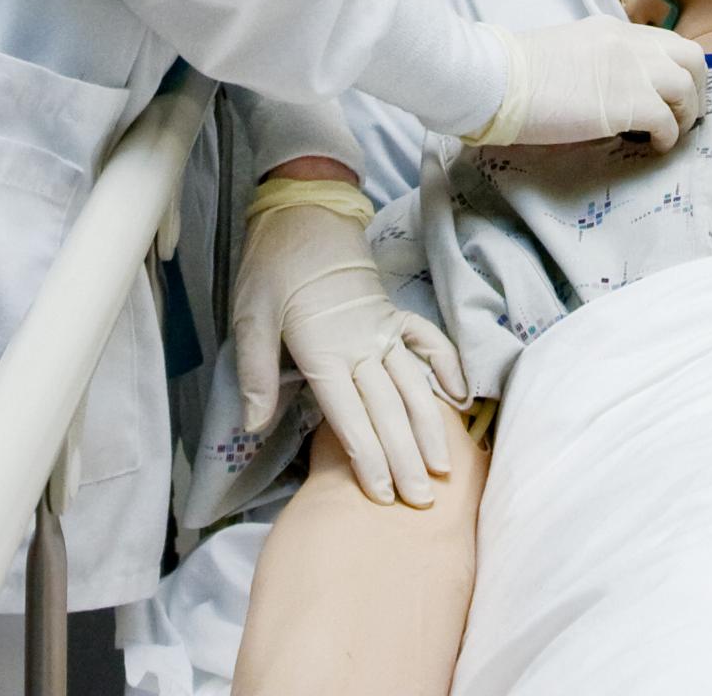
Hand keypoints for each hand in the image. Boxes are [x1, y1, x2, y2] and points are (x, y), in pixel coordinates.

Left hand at [230, 182, 468, 507]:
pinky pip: (428, 342)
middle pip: (389, 410)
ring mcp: (384, 328)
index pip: (351, 416)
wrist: (304, 211)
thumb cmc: (272, 266)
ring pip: (414, 384)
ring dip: (431, 426)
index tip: (384, 493)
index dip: (368, 457)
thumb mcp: (250, 316)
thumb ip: (257, 374)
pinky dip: (447, 367)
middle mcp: (361, 344)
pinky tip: (461, 397)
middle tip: (422, 500)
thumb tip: (254, 426)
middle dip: (406, 458)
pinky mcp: (393, 312)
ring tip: (445, 466)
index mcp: (324, 350)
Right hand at [469, 18, 710, 147]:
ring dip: (685, 115)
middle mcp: (630, 44)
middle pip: (692, 59)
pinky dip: (666, 137)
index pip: (667, 43)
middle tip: (684, 115)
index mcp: (613, 30)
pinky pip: (667, 121)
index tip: (674, 94)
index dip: (678, 70)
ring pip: (687, 88)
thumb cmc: (517, 71)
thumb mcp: (569, 52)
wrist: (496, 78)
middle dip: (697, 90)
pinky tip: (652, 146)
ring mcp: (631, 70)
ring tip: (668, 134)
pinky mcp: (627, 103)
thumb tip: (614, 88)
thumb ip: (599, 62)